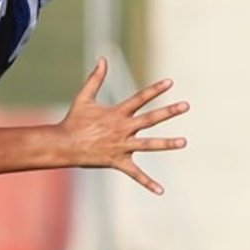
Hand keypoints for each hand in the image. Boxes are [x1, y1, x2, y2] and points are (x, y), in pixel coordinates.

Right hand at [59, 59, 188, 193]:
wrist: (64, 145)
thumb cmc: (74, 121)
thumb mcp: (84, 97)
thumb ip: (95, 78)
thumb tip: (102, 59)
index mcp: (117, 113)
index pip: (140, 98)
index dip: (155, 89)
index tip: (170, 82)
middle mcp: (123, 129)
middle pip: (150, 119)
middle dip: (168, 112)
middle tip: (185, 105)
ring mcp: (122, 146)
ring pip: (148, 145)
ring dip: (167, 144)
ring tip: (184, 142)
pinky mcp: (118, 162)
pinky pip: (135, 174)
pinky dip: (147, 183)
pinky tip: (161, 191)